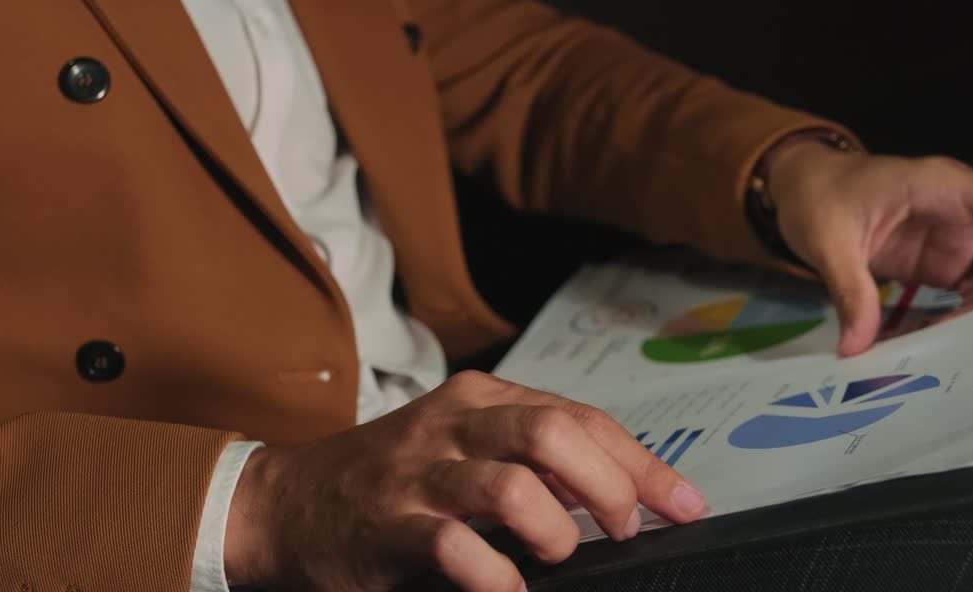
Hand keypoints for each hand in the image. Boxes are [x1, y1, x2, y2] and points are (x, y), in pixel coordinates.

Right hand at [223, 370, 708, 591]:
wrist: (287, 504)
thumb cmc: (394, 477)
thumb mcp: (465, 444)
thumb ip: (534, 455)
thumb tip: (624, 487)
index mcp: (481, 399)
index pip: (581, 417)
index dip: (644, 463)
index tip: (685, 504)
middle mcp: (452, 426)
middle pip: (553, 435)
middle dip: (609, 487)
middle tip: (622, 528)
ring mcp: (417, 477)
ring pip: (509, 487)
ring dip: (553, 530)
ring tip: (556, 554)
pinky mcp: (387, 530)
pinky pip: (454, 550)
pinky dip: (495, 577)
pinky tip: (508, 591)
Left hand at [762, 140, 972, 356]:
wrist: (799, 192)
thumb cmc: (818, 197)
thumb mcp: (827, 240)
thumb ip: (848, 290)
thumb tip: (858, 346)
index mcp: (944, 188)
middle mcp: (962, 212)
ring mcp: (956, 240)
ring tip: (961, 346)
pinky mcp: (943, 263)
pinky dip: (972, 318)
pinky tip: (951, 343)